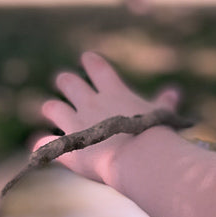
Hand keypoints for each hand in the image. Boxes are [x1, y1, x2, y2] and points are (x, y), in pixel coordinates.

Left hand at [41, 52, 179, 184]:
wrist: (141, 158)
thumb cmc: (156, 133)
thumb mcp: (163, 114)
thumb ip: (165, 102)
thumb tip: (174, 92)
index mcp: (114, 92)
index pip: (98, 68)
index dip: (91, 62)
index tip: (87, 58)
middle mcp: (90, 103)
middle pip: (68, 82)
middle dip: (66, 81)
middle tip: (66, 82)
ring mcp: (75, 124)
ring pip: (52, 107)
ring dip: (52, 108)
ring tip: (53, 109)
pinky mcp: (66, 147)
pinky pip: (44, 143)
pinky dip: (42, 144)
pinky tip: (41, 146)